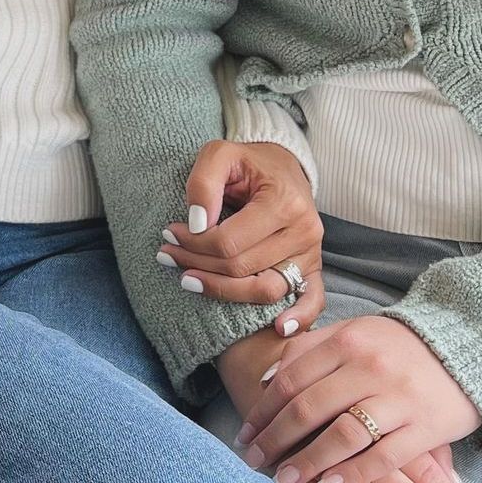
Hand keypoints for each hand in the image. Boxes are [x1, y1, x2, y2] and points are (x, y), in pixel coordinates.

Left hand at [157, 141, 324, 333]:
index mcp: (284, 202)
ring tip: (187, 279)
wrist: (282, 167)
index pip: (229, 241)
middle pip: (242, 268)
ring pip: (266, 289)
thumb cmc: (247, 163)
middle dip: (197, 264)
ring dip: (222, 290)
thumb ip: (204, 183)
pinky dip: (298, 318)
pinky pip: (312, 301)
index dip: (193, 243)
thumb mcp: (219, 153)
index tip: (169, 233)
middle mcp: (304, 231)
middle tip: (167, 254)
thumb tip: (196, 224)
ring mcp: (311, 254)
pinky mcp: (314, 269)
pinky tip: (277, 328)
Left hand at [218, 330, 480, 482]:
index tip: (245, 432)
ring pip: (342, 435)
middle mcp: (368, 368)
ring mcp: (398, 398)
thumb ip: (309, 350)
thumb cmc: (398, 346)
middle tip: (253, 461)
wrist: (467, 347)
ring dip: (308, 461)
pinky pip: (384, 457)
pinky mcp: (426, 427)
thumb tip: (266, 378)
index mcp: (345, 341)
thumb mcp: (353, 333)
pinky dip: (353, 473)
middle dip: (276, 439)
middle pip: (309, 408)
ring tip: (284, 480)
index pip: (292, 378)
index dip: (263, 409)